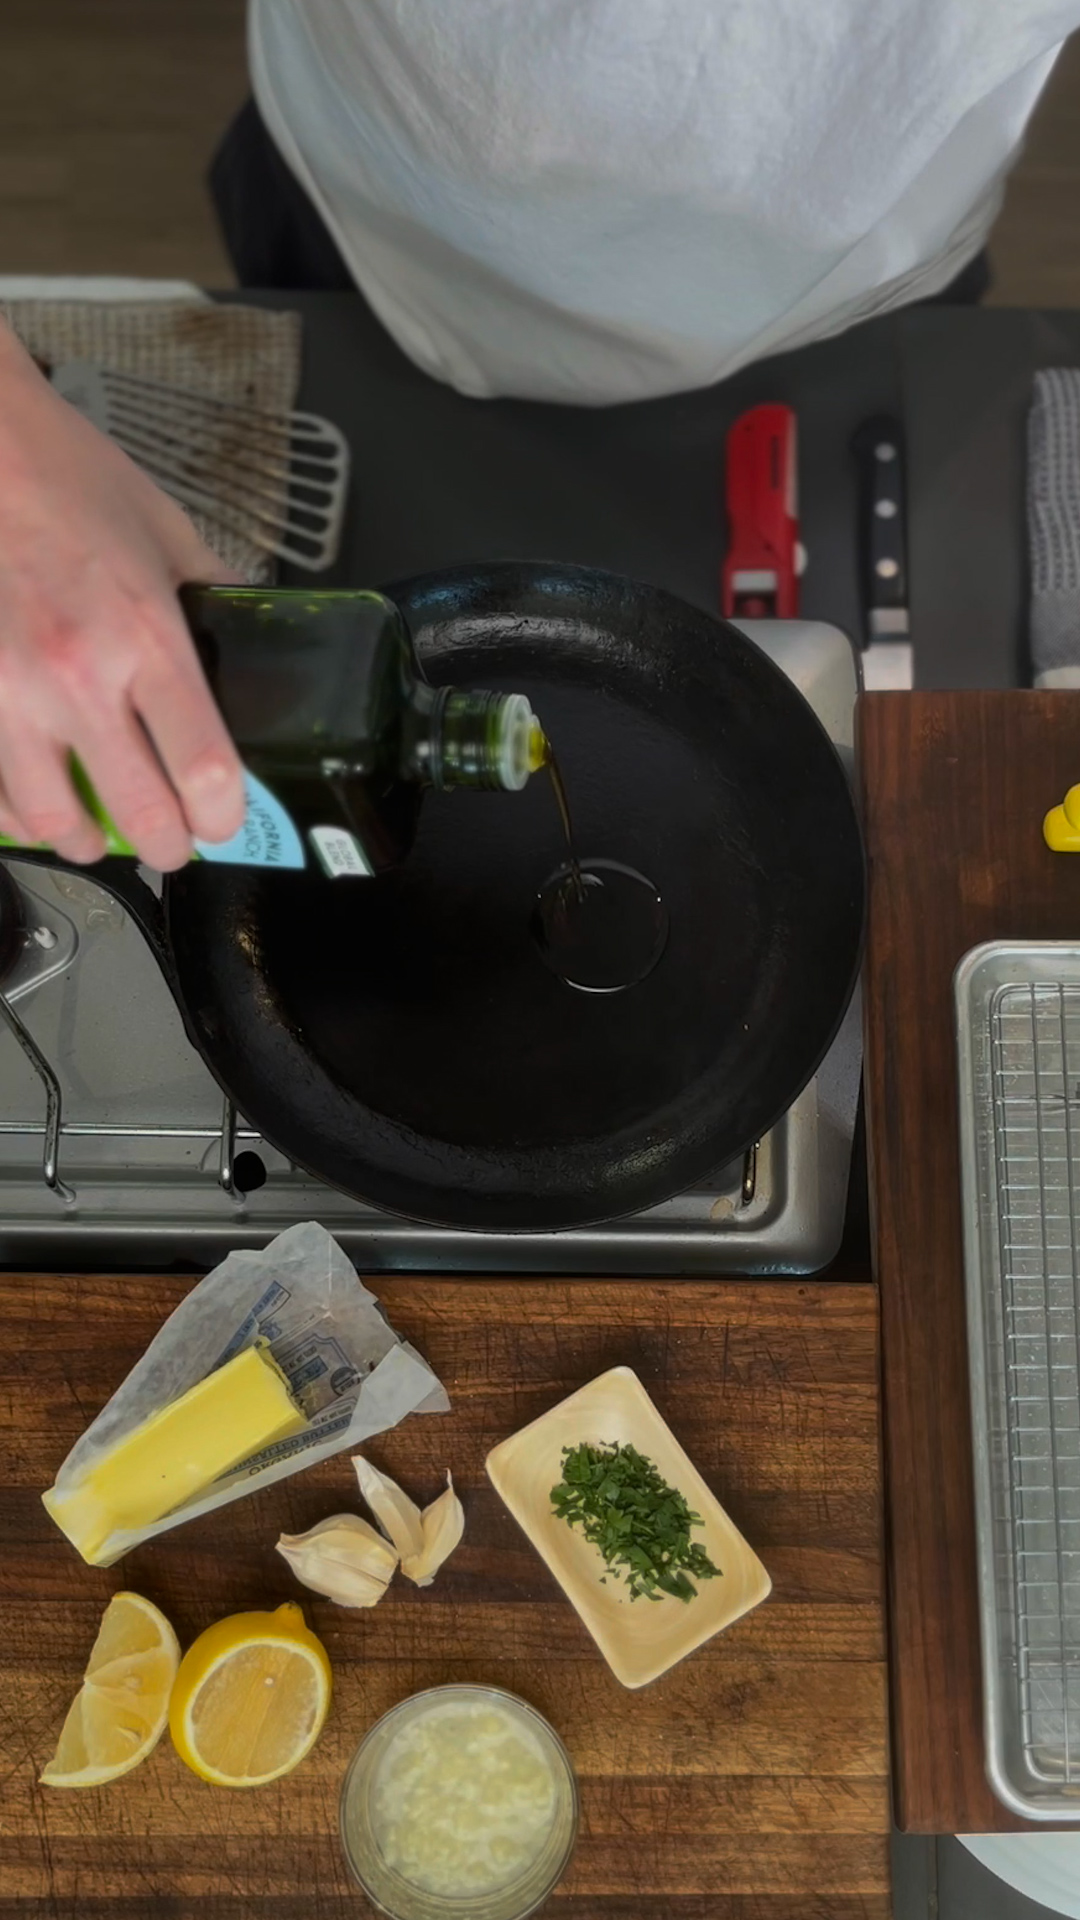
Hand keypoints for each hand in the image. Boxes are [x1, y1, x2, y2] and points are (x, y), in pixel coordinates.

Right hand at [0, 322, 245, 868]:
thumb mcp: (168, 535)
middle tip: (174, 839)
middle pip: (139, 815)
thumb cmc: (70, 480)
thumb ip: (214, 596)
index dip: (223, 816)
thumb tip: (251, 639)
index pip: (205, 768)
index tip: (224, 818)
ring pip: (53, 822)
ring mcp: (10, 691)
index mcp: (146, 635)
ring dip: (88, 840)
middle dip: (168, 844)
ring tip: (100, 829)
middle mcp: (79, 674)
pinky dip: (20, 812)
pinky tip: (38, 798)